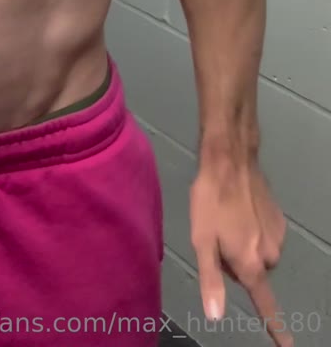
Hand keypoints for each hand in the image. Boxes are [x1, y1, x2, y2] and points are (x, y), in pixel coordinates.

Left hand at [190, 155, 291, 346]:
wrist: (230, 160)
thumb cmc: (210, 201)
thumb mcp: (201, 241)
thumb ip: (210, 280)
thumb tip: (216, 316)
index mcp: (250, 264)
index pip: (265, 304)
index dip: (276, 329)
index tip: (288, 346)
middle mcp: (269, 255)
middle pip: (250, 273)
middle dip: (234, 261)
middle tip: (216, 235)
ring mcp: (277, 236)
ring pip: (256, 253)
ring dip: (242, 244)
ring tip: (225, 218)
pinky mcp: (279, 220)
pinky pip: (263, 236)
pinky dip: (252, 229)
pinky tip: (239, 209)